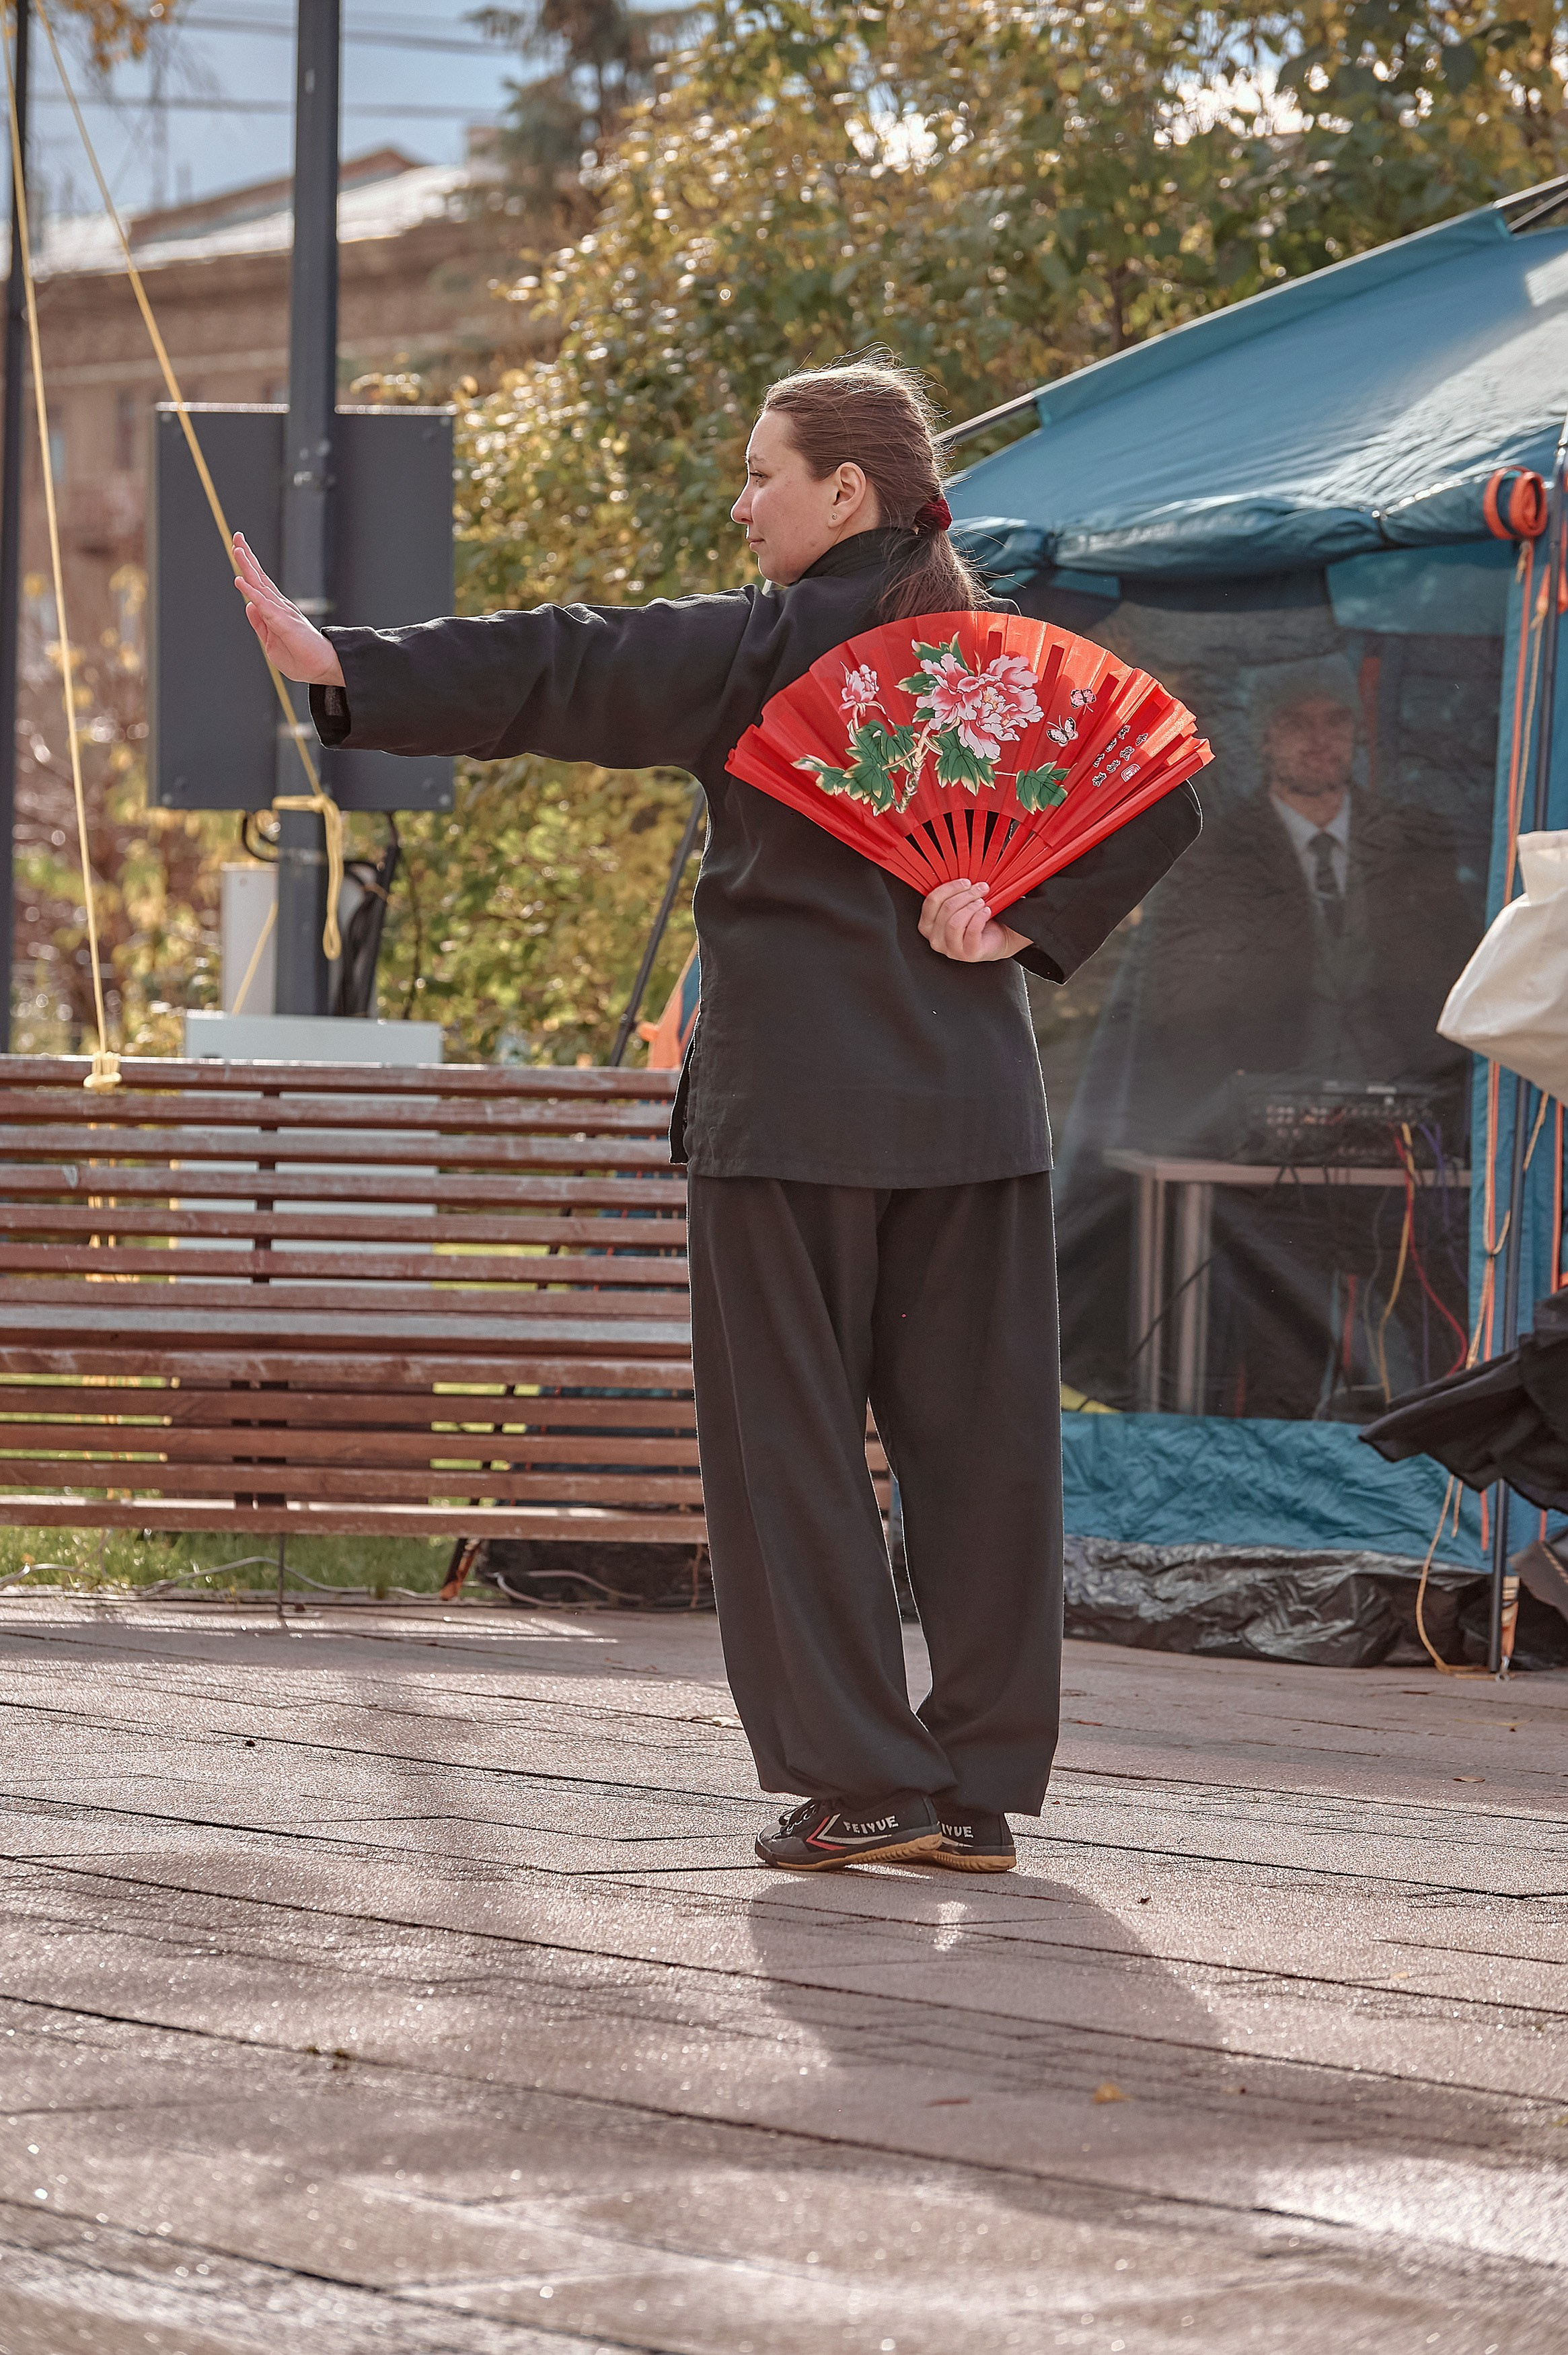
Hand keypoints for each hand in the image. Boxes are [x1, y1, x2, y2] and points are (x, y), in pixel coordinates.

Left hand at [231, 533, 344, 685]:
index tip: (238, 548)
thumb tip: (248, 605)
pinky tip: (239, 581)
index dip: (248, 566)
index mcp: (276, 611)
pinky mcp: (284, 622)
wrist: (323, 670)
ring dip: (247, 567)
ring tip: (237, 548)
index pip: (259, 585)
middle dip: (247, 557)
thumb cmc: (301, 659)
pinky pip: (264, 605)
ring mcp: (282, 612)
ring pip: (261, 586)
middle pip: (260, 578)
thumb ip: (260, 624)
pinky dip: (251, 592)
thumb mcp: (271, 642)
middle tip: (237, 536)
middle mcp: (280, 606)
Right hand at [919, 879, 1027, 963]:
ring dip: (972, 907)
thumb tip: (958, 874)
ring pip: (955, 922)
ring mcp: (950, 950)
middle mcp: (935, 939)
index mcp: (928, 925)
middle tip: (980, 888)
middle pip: (946, 909)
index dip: (950, 888)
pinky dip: (980, 917)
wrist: (997, 939)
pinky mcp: (967, 954)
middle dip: (966, 894)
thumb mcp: (959, 906)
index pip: (932, 901)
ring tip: (982, 902)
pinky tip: (987, 912)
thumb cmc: (976, 921)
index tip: (965, 882)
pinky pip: (971, 932)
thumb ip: (952, 894)